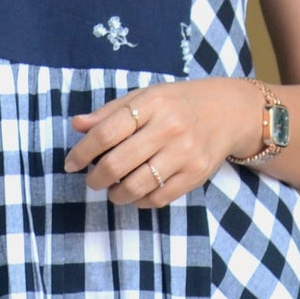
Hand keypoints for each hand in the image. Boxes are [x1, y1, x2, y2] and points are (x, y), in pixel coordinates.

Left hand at [64, 79, 261, 208]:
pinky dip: (139, 201)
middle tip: (92, 180)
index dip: (82, 152)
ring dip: (116, 194)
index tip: (71, 164)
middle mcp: (168, 128)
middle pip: (117, 163)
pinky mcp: (195, 175)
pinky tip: (135, 193)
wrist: (228, 112)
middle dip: (96, 178)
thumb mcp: (145, 97)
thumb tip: (77, 125)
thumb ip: (110, 113)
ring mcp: (184, 154)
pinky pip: (158, 198)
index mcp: (151, 105)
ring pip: (136, 186)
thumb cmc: (178, 104)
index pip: (106, 132)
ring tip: (112, 189)